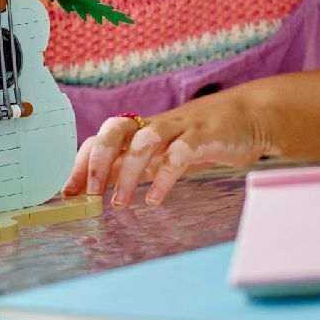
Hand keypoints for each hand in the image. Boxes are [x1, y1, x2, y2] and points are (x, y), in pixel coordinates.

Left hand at [62, 89, 274, 207]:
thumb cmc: (201, 138)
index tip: (69, 192)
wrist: (250, 116)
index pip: (101, 139)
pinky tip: (155, 198)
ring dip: (128, 172)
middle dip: (98, 161)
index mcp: (142, 130)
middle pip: (116, 129)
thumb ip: (134, 166)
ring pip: (145, 140)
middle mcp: (155, 125)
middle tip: (91, 194)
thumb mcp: (164, 153)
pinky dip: (164, 176)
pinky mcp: (204, 137)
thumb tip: (97, 187)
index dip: (82, 162)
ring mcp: (180, 128)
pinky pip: (179, 153)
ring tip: (121, 203)